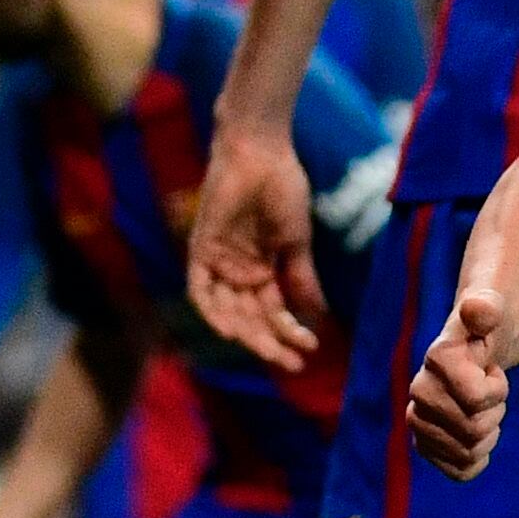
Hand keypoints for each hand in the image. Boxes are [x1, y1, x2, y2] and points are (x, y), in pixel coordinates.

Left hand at [188, 122, 323, 370]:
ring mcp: (218, 262)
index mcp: (263, 270)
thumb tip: (318, 316)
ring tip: (272, 352)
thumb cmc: (282, 189)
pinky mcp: (201, 250)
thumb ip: (302, 279)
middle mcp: (238, 271)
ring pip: (228, 311)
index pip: (274, 312)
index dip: (290, 333)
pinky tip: (230, 332)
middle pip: (251, 318)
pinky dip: (212, 311)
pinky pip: (200, 290)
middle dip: (271, 342)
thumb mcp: (296, 242)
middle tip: (293, 364)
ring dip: (248, 334)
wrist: (261, 153)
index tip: (312, 349)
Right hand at [406, 287, 510, 482]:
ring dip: (487, 433)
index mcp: (435, 361)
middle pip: (474, 430)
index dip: (497, 388)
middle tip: (488, 391)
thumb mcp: (491, 311)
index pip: (478, 399)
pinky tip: (477, 439)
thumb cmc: (485, 330)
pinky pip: (460, 471)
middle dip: (494, 411)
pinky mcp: (426, 447)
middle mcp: (419, 393)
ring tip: (480, 409)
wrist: (473, 349)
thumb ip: (487, 308)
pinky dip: (476, 459)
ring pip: (469, 452)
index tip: (491, 370)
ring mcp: (419, 423)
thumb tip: (478, 309)